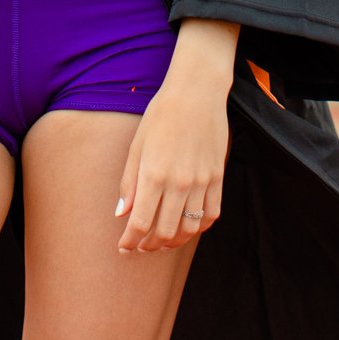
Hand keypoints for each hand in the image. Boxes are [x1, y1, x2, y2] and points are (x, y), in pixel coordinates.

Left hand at [115, 19, 236, 253]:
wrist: (197, 92)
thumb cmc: (161, 114)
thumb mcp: (137, 145)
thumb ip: (129, 182)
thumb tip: (121, 214)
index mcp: (154, 175)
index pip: (140, 223)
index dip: (130, 241)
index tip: (124, 247)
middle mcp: (179, 183)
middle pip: (165, 232)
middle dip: (150, 245)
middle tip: (141, 246)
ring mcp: (201, 182)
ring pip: (189, 230)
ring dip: (174, 241)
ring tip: (163, 240)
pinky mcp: (218, 178)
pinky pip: (211, 215)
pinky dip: (198, 228)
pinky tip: (188, 226)